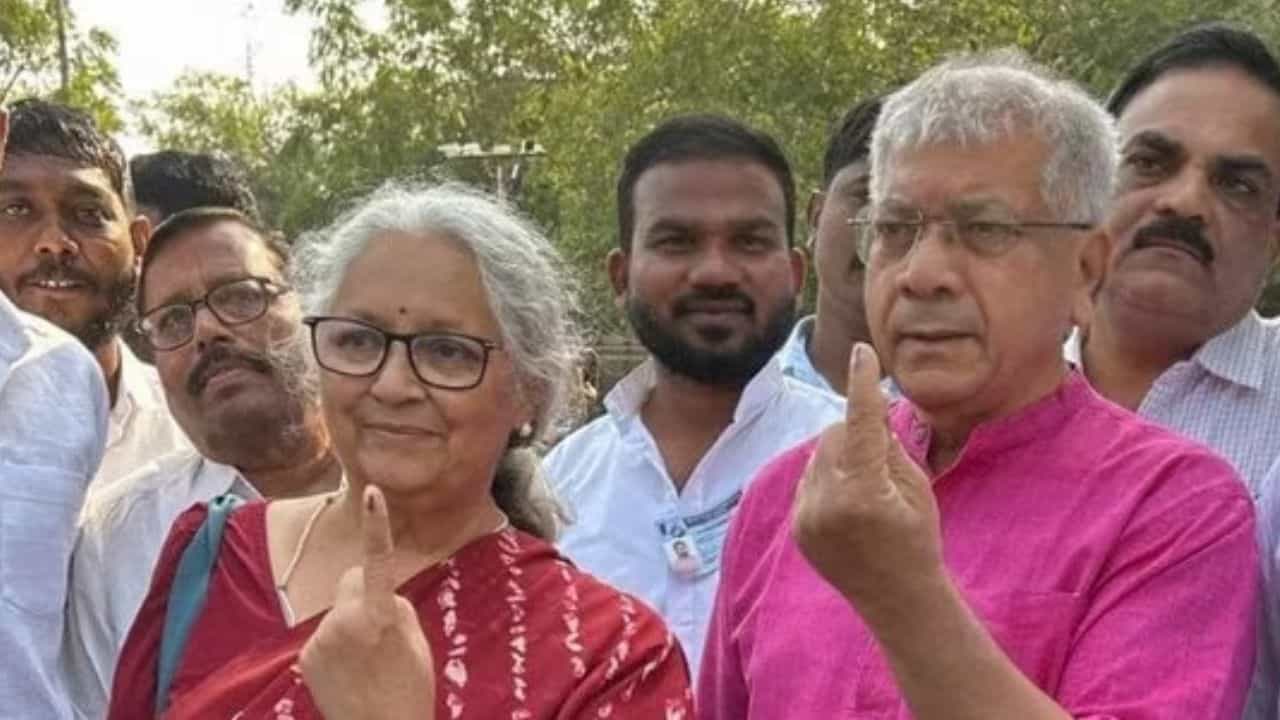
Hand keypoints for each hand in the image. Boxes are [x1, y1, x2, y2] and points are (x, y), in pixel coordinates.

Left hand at [300, 485, 435, 719]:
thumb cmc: (410, 690)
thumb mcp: (416, 642)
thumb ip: (395, 606)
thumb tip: (376, 593)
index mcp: (378, 615)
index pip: (377, 561)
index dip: (376, 526)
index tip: (371, 493)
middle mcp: (342, 621)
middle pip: (351, 580)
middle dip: (364, 592)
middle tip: (384, 630)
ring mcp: (319, 639)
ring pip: (338, 609)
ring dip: (351, 623)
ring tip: (368, 660)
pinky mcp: (305, 657)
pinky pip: (325, 633)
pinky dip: (337, 644)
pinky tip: (350, 671)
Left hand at [791, 343, 944, 614]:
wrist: (897, 597)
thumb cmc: (918, 538)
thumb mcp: (917, 487)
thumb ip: (889, 446)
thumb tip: (868, 409)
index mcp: (865, 490)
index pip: (862, 422)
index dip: (862, 385)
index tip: (860, 352)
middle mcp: (828, 501)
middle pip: (834, 435)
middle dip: (855, 434)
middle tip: (879, 458)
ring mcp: (807, 515)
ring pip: (818, 456)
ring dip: (840, 457)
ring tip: (866, 492)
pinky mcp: (797, 525)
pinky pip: (808, 480)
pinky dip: (827, 480)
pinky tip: (849, 508)